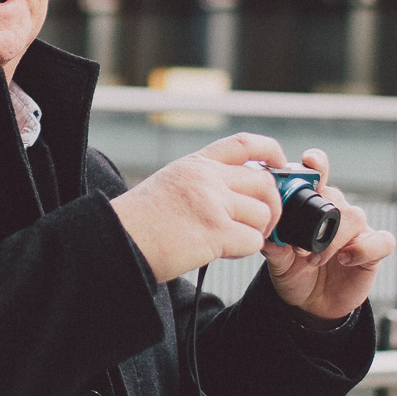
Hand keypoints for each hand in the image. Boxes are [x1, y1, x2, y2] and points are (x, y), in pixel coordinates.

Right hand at [110, 133, 288, 283]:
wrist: (116, 241)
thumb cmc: (138, 223)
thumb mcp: (170, 185)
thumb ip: (203, 183)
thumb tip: (237, 196)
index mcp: (195, 164)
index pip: (244, 144)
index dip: (270, 150)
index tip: (280, 162)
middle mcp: (206, 177)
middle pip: (264, 182)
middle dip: (273, 205)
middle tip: (263, 223)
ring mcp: (212, 202)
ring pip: (263, 213)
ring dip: (257, 231)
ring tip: (235, 241)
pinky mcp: (214, 231)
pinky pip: (253, 240)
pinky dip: (245, 250)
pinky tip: (223, 251)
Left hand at [262, 149, 395, 321]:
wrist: (311, 305)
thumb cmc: (294, 275)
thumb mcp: (278, 262)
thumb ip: (275, 248)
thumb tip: (267, 236)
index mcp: (313, 207)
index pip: (319, 176)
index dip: (317, 165)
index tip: (309, 162)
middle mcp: (338, 213)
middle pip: (337, 197)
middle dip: (320, 217)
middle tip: (301, 246)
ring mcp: (358, 231)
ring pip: (356, 216)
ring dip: (334, 238)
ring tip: (314, 259)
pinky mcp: (374, 251)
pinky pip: (382, 241)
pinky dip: (365, 248)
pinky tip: (346, 259)